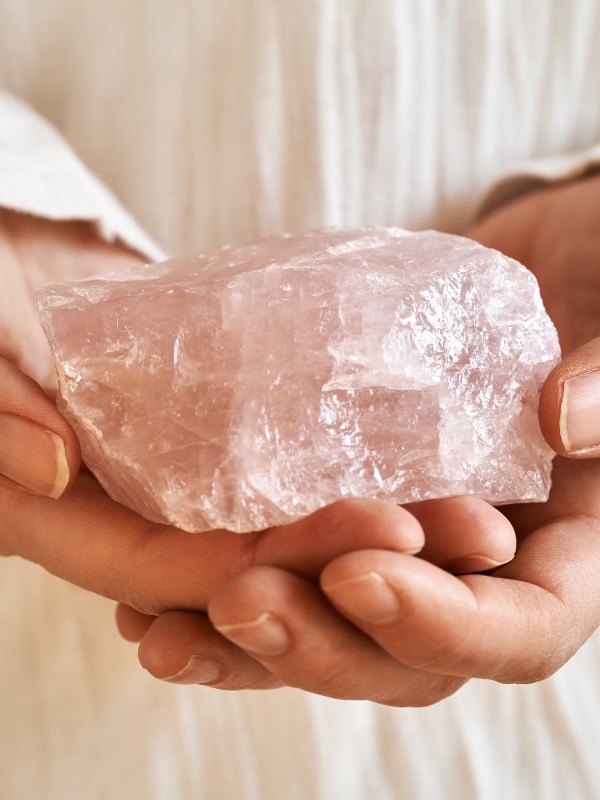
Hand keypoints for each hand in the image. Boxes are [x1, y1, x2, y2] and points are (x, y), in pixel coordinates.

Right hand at [0, 210, 515, 700]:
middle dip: (354, 556)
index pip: (175, 569)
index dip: (275, 566)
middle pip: (248, 562)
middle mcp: (129, 518)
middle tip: (467, 529)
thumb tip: (56, 463)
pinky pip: (276, 465)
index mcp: (64, 522)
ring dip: (368, 519)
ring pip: (274, 521)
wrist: (4, 277)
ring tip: (471, 505)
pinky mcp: (208, 436)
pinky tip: (416, 447)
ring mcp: (174, 480)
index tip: (379, 534)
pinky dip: (339, 464)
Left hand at [133, 174, 599, 701]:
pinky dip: (225, 588)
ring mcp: (414, 541)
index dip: (443, 625)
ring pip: (337, 626)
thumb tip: (562, 419)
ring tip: (164, 631)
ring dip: (253, 638)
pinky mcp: (352, 503)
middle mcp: (483, 566)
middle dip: (323, 642)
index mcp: (564, 552)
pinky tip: (152, 596)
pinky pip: (295, 564)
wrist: (553, 265)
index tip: (361, 573)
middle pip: (407, 654)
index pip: (520, 632)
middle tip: (240, 603)